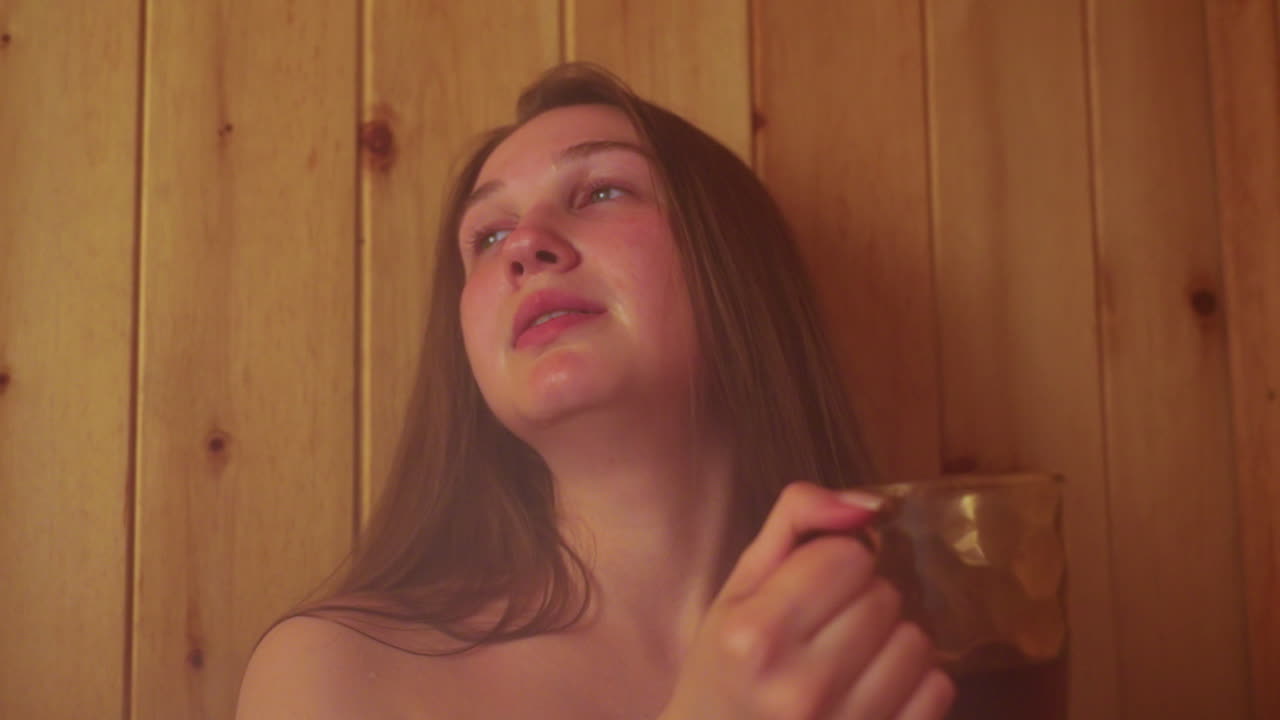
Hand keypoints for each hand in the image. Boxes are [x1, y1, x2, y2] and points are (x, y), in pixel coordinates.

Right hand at [662, 482, 954, 719]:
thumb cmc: (726, 668)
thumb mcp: (738, 589)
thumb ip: (795, 522)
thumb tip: (869, 504)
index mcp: (756, 635)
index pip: (847, 556)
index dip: (832, 563)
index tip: (808, 589)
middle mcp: (801, 687)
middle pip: (884, 597)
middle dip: (860, 602)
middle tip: (825, 629)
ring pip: (917, 642)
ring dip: (890, 642)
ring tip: (851, 661)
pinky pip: (938, 690)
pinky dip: (914, 684)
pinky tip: (873, 692)